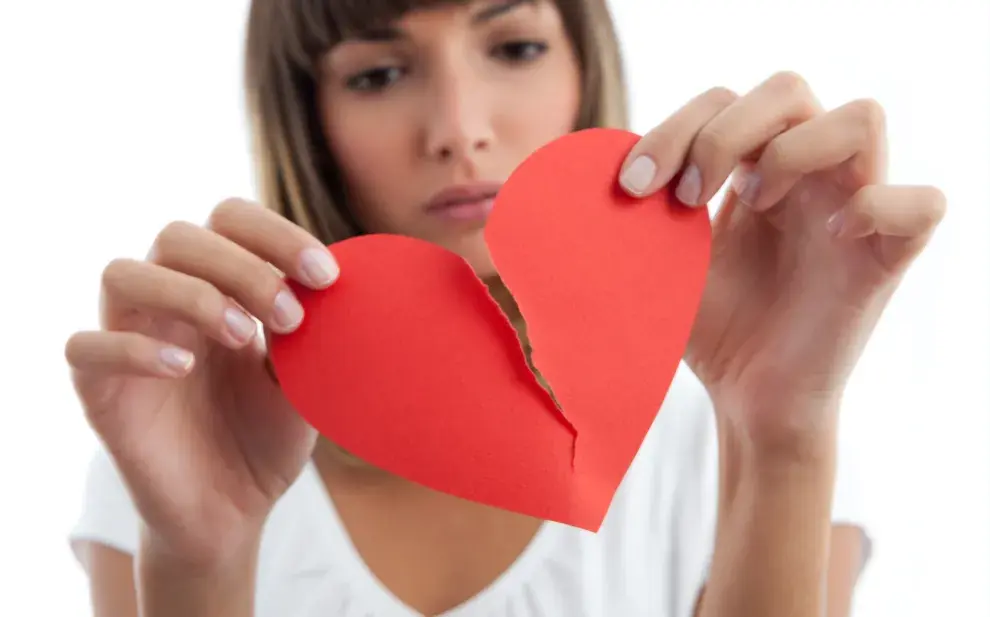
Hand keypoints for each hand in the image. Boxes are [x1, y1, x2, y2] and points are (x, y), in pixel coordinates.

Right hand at [64, 199, 338, 567]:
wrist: (233, 511)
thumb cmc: (267, 435)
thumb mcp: (305, 380)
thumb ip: (314, 333)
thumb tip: (344, 286)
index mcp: (219, 286)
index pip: (229, 220)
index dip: (275, 234)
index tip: (326, 275)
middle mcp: (167, 302)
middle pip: (177, 236)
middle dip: (242, 264)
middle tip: (292, 315)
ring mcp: (128, 340)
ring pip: (123, 274)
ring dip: (191, 294)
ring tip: (245, 336)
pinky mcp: (98, 391)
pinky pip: (85, 347)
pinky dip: (133, 348)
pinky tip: (183, 366)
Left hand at [619, 71, 945, 454]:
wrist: (744, 400)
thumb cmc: (708, 328)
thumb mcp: (658, 262)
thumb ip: (635, 215)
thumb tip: (578, 174)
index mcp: (753, 168)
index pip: (725, 100)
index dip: (677, 127)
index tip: (633, 186)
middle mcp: (807, 178)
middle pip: (788, 88)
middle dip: (723, 131)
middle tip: (685, 196)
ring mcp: (852, 211)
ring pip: (862, 118)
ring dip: (794, 151)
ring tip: (756, 206)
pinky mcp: (887, 258)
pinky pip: (920, 203)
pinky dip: (876, 209)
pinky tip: (832, 240)